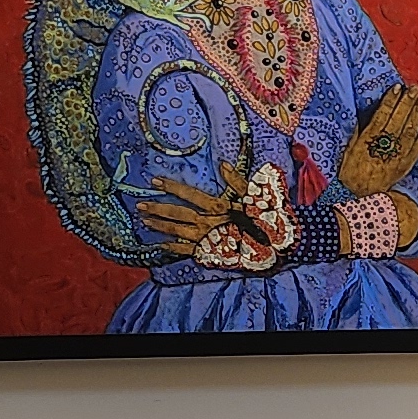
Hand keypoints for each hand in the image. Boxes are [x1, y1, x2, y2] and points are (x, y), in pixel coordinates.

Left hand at [134, 169, 291, 269]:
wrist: (277, 247)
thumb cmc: (267, 219)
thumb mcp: (256, 195)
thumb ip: (238, 181)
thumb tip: (222, 164)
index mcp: (219, 207)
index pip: (190, 195)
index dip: (172, 188)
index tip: (155, 182)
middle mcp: (210, 223)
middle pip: (178, 214)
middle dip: (157, 208)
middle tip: (140, 205)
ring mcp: (208, 240)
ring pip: (178, 232)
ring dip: (160, 226)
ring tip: (144, 221)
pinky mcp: (210, 253)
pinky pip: (186, 251)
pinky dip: (172, 248)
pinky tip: (159, 244)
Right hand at [334, 87, 417, 199]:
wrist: (358, 196)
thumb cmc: (350, 171)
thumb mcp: (348, 150)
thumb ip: (357, 133)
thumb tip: (363, 117)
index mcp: (369, 139)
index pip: (382, 115)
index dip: (390, 101)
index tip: (397, 88)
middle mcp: (385, 145)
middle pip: (398, 120)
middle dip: (407, 103)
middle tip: (414, 89)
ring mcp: (397, 155)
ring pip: (409, 132)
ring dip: (416, 117)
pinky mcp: (404, 165)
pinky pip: (416, 151)